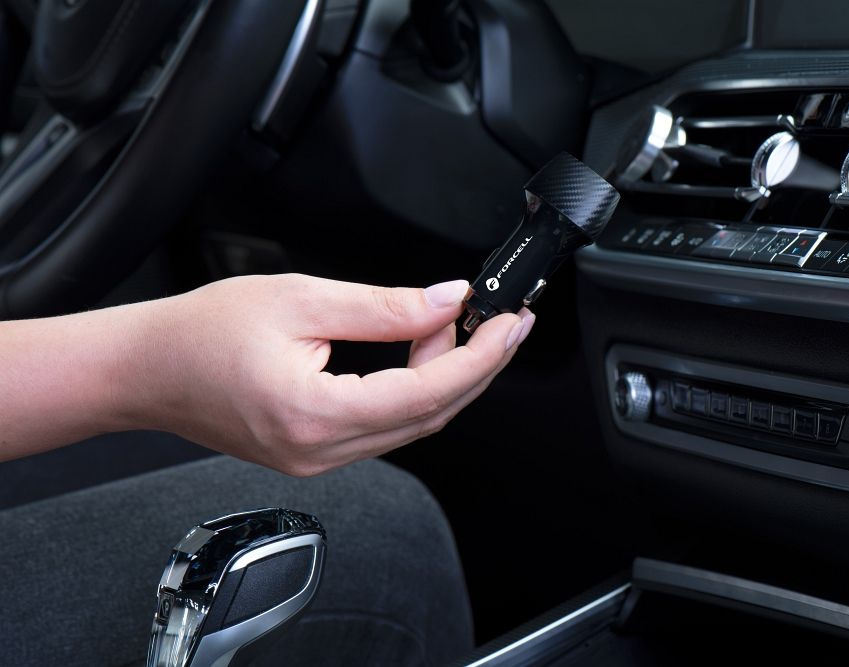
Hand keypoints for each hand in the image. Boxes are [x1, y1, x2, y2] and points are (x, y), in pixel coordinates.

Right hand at [129, 274, 532, 475]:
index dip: (480, 356)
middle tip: (504, 322)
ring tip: (458, 326)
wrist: (148, 368)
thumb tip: (446, 304)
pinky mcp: (315, 452)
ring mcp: (319, 459)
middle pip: (431, 414)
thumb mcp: (302, 299)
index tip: (511, 324)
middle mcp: (322, 450)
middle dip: (477, 366)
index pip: (429, 392)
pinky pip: (385, 426)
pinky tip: (421, 353)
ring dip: (446, 376)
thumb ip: (385, 307)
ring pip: (413, 423)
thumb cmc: (202, 332)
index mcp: (317, 413)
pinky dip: (414, 390)